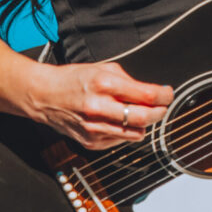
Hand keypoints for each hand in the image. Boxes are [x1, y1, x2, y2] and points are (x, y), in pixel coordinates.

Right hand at [30, 61, 172, 148]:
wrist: (44, 96)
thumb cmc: (73, 80)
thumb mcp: (102, 68)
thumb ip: (128, 81)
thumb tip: (153, 92)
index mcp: (103, 84)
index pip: (146, 95)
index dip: (164, 95)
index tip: (168, 94)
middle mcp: (99, 108)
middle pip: (145, 117)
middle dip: (160, 112)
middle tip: (162, 106)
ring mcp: (95, 128)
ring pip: (136, 133)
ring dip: (143, 124)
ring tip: (139, 113)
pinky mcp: (92, 142)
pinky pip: (121, 140)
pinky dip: (125, 131)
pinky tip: (117, 121)